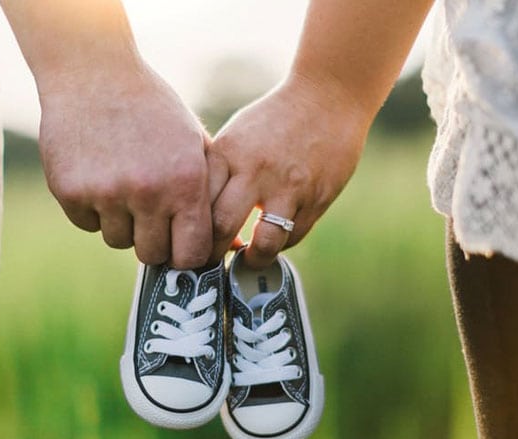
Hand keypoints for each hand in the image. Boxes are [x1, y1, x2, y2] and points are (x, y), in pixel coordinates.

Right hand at [37, 64, 212, 268]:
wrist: (94, 73)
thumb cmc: (153, 110)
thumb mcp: (194, 143)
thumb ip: (211, 193)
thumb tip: (230, 245)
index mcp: (185, 182)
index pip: (191, 254)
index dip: (186, 255)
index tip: (179, 245)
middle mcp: (147, 192)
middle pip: (151, 254)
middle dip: (153, 240)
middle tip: (149, 214)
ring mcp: (106, 193)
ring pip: (117, 240)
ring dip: (122, 222)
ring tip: (123, 184)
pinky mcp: (70, 191)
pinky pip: (87, 224)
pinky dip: (92, 209)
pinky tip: (98, 175)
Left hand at [207, 75, 370, 266]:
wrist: (328, 97)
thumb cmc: (274, 119)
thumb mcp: (236, 136)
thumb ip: (218, 173)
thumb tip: (195, 217)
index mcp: (229, 153)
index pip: (197, 204)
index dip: (189, 231)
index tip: (188, 242)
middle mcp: (256, 170)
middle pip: (221, 228)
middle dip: (212, 254)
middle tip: (210, 262)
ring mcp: (289, 187)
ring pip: (263, 243)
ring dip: (252, 259)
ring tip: (247, 259)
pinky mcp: (317, 198)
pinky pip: (292, 236)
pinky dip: (280, 244)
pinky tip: (273, 238)